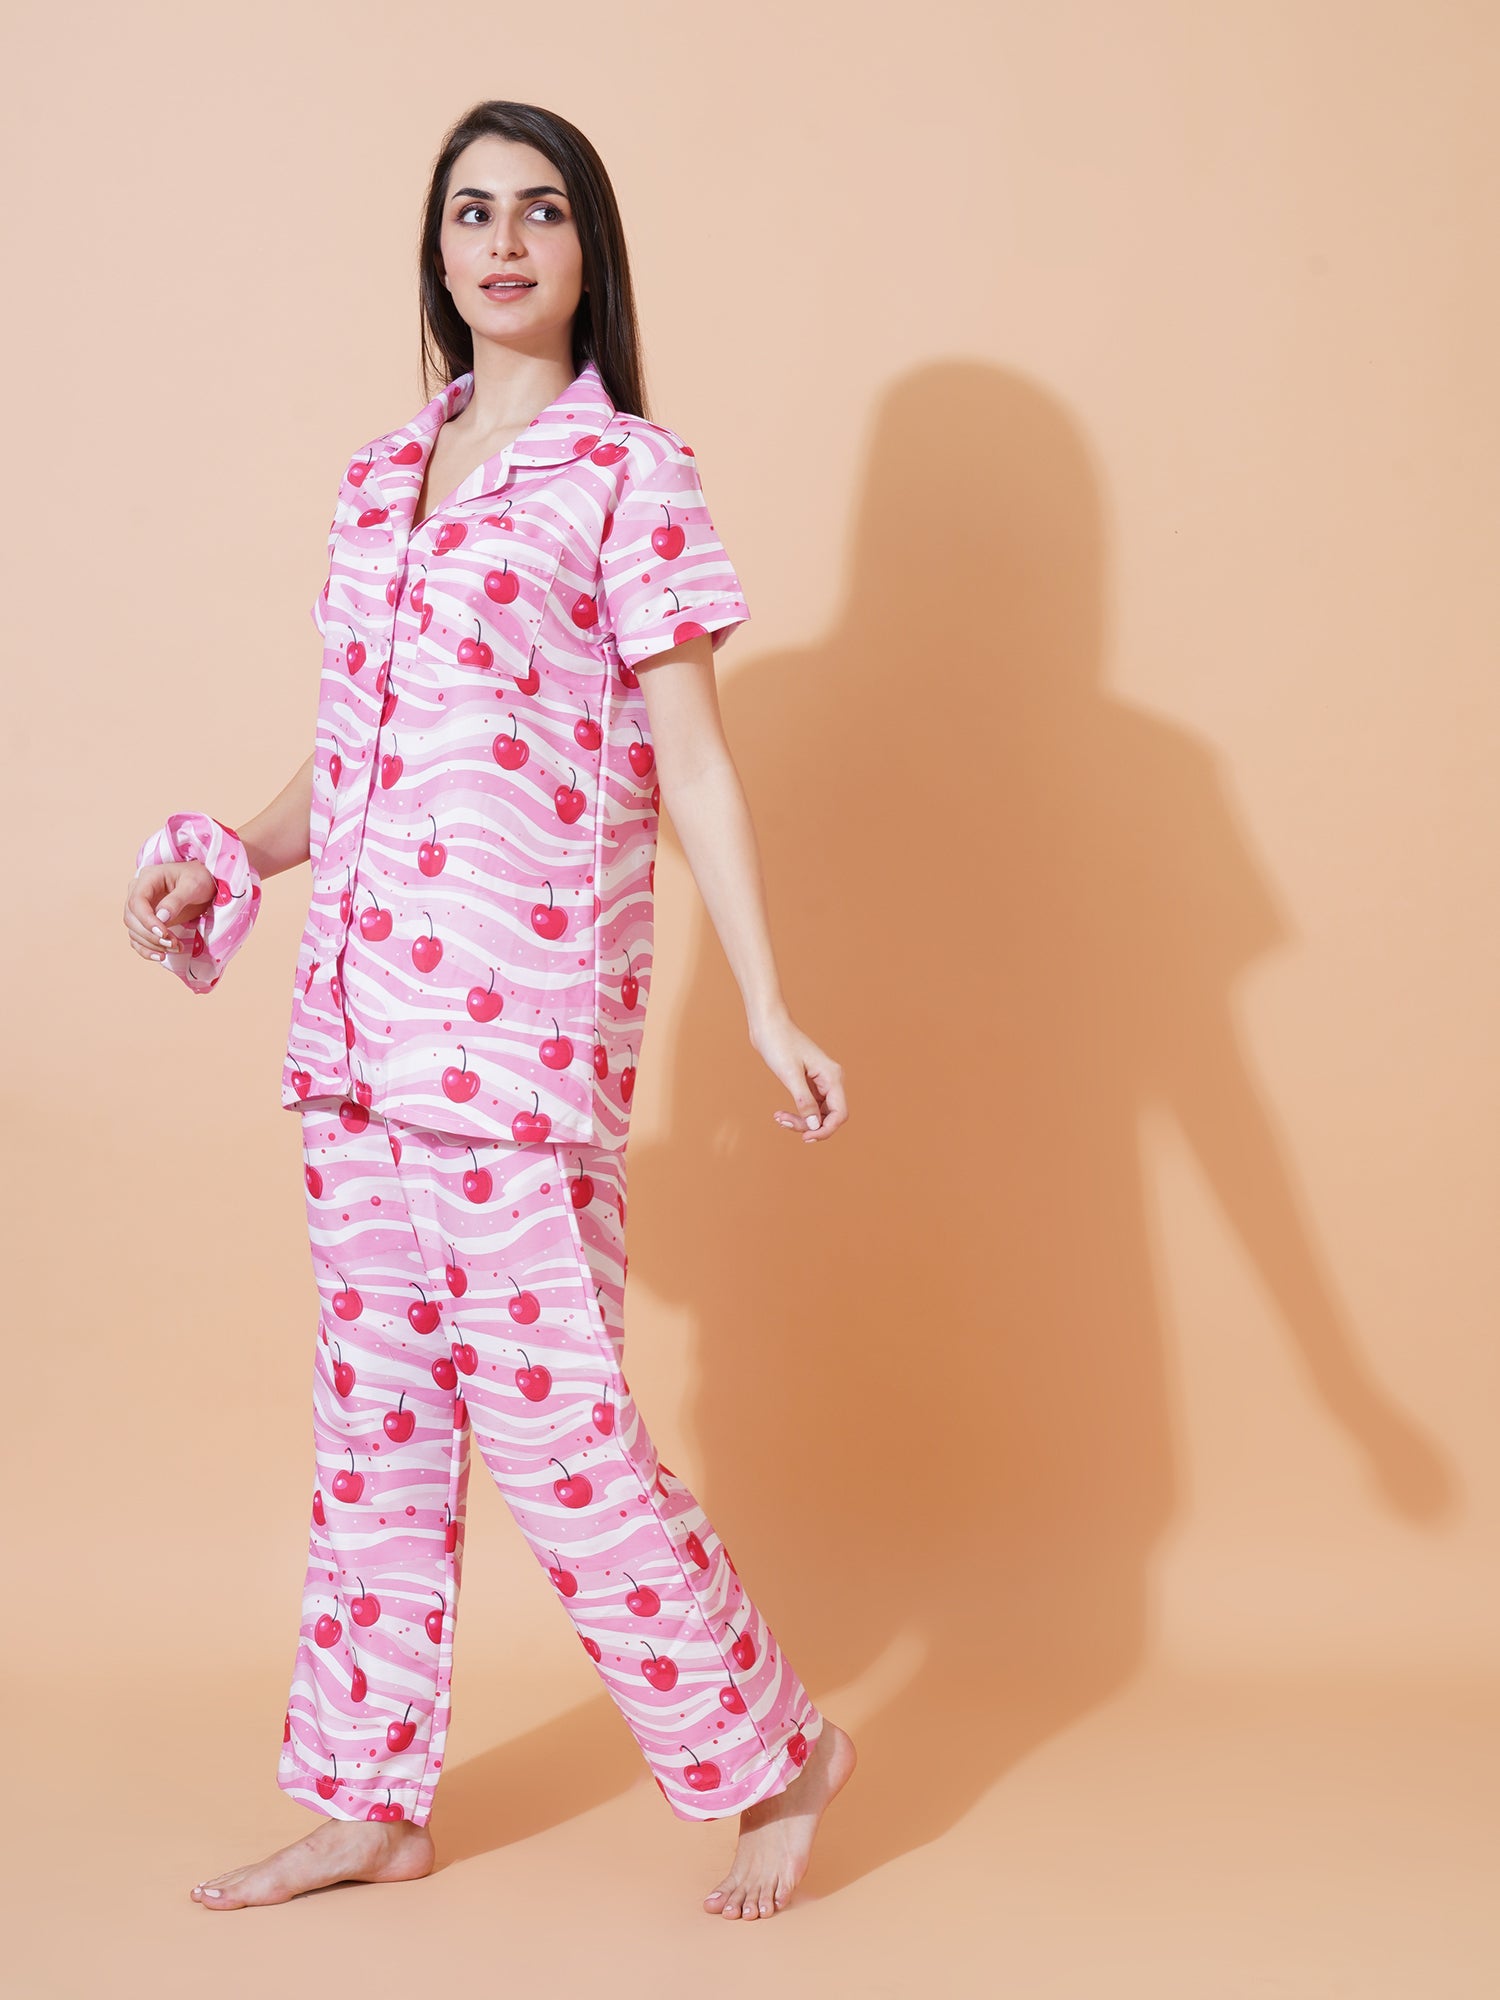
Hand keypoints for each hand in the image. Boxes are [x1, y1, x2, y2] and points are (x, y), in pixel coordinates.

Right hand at [123, 860, 218, 962]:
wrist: (205, 883)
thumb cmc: (200, 878)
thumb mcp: (193, 886)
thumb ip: (176, 900)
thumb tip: (161, 918)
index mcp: (148, 878)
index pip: (137, 902)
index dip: (147, 920)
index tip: (163, 933)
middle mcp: (139, 892)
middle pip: (131, 918)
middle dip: (150, 935)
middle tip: (173, 944)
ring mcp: (141, 908)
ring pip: (134, 930)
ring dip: (152, 944)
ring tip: (176, 948)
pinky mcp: (146, 921)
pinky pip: (138, 938)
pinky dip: (147, 949)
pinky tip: (161, 957)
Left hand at [750, 1011, 846, 1143]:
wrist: (768, 1025)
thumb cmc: (779, 1044)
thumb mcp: (790, 1075)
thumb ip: (804, 1101)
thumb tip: (816, 1125)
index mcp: (832, 1077)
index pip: (840, 1114)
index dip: (826, 1130)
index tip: (805, 1137)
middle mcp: (831, 1080)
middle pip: (829, 1116)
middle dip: (809, 1126)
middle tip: (784, 1122)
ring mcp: (821, 1082)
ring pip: (819, 1113)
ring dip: (801, 1121)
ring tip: (779, 1118)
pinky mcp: (810, 1082)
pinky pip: (810, 1106)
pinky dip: (798, 1113)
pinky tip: (780, 1114)